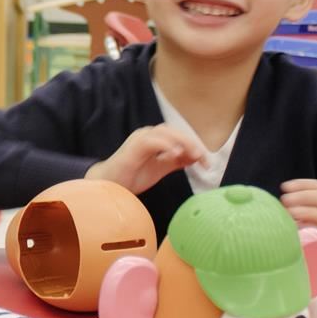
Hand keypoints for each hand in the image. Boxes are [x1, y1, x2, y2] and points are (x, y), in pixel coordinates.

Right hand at [86, 124, 207, 194]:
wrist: (110, 186)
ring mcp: (139, 139)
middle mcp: (147, 134)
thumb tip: (196, 158)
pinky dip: (166, 145)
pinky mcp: (133, 147)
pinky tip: (176, 155)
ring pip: (165, 133)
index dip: (194, 146)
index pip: (178, 136)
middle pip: (174, 131)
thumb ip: (176, 161)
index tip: (206, 162)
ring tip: (195, 155)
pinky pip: (152, 141)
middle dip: (191, 143)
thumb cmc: (132, 176)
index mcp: (154, 139)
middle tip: (204, 159)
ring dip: (182, 142)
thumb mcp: (160, 168)